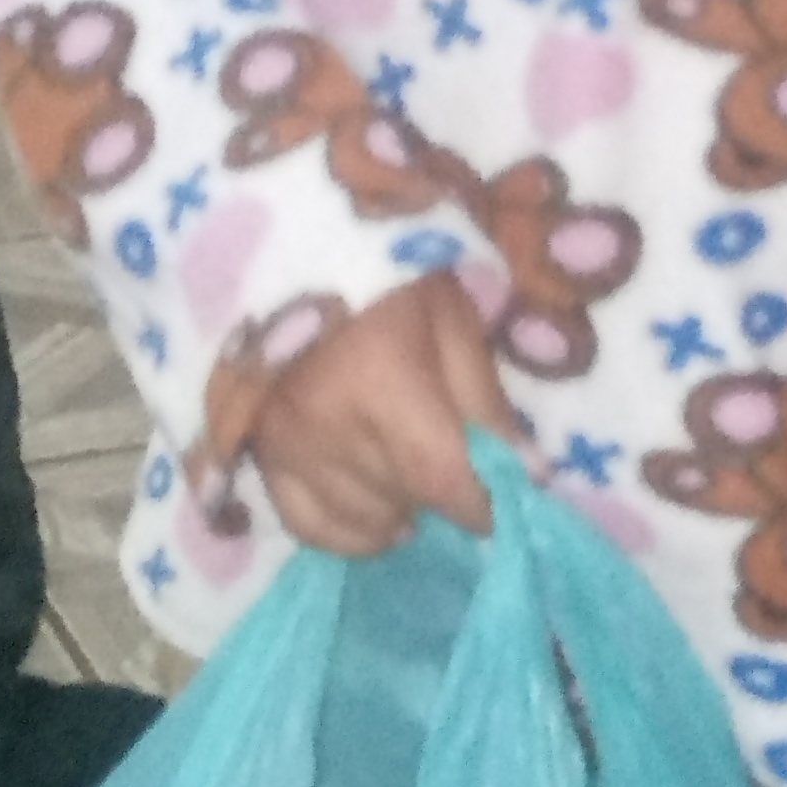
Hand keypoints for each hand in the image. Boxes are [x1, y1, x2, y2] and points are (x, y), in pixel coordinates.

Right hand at [245, 271, 523, 556]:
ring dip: (404, 512)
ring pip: (364, 520)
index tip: (501, 504)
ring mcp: (286, 445)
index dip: (479, 504)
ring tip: (422, 485)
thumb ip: (484, 398)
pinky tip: (383, 518)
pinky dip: (353, 533)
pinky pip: (310, 527)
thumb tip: (526, 475)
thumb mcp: (450, 316)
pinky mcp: (261, 455)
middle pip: (405, 500)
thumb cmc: (384, 278)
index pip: (439, 476)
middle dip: (444, 498)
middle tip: (461, 472)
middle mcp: (325, 424)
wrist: (290, 253)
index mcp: (380, 379)